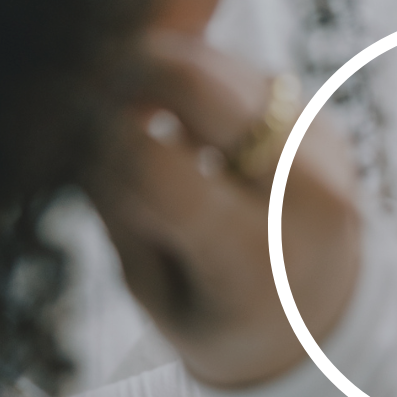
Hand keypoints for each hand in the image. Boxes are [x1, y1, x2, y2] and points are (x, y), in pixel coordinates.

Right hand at [90, 33, 359, 387]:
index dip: (97, 137)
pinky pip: (245, 79)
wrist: (326, 328)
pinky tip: (184, 124)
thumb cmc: (223, 320)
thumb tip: (79, 124)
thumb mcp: (158, 294)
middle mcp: (304, 193)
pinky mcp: (325, 125)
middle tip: (89, 91)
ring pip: (220, 69)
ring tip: (135, 114)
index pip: (155, 164)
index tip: (69, 133)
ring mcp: (322, 150)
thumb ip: (121, 213)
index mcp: (256, 256)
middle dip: (127, 73)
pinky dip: (201, 89)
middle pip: (197, 85)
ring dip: (164, 77)